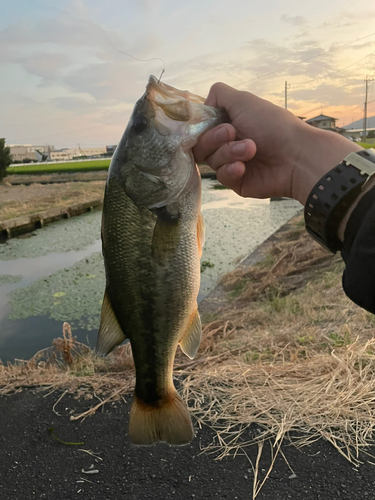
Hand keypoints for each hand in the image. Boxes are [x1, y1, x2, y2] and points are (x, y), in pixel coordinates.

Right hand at [194, 83, 361, 203]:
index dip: (203, 126)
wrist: (295, 156)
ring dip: (229, 152)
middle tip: (233, 133)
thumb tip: (204, 104)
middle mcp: (228, 142)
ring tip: (251, 149)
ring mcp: (232, 162)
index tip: (215, 122)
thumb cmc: (272, 125)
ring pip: (211, 160)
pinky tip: (244, 167)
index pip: (201, 127)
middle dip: (215, 138)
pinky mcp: (236, 181)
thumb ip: (219, 94)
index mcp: (229, 122)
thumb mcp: (243, 100)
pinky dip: (231, 169)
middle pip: (201, 144)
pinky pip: (221, 176)